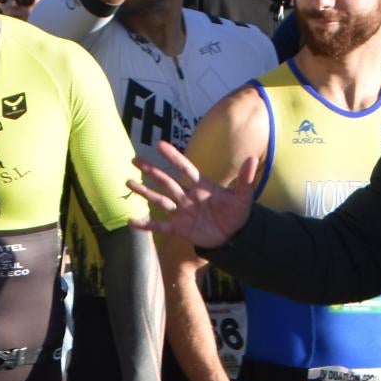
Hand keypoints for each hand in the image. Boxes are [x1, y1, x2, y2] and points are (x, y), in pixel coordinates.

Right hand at [133, 140, 256, 250]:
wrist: (233, 236)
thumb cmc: (237, 214)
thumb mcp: (243, 197)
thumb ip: (245, 180)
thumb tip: (252, 159)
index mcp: (201, 186)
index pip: (185, 169)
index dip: (173, 157)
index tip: (160, 145)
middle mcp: (187, 196)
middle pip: (167, 181)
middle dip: (152, 171)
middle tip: (135, 159)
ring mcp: (181, 212)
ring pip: (159, 199)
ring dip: (144, 191)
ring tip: (128, 182)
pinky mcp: (179, 228)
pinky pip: (160, 225)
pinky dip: (146, 224)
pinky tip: (131, 221)